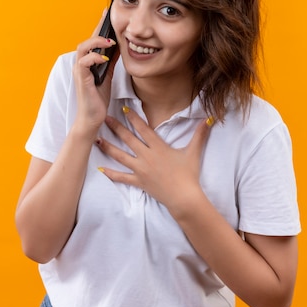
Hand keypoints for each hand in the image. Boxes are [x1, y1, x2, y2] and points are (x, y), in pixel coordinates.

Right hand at [72, 9, 118, 133]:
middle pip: (87, 39)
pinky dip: (94, 57)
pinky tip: (104, 58)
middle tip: (108, 16)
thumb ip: (111, 60)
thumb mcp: (108, 74)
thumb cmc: (98, 97)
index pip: (94, 40)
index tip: (108, 13)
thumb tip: (119, 45)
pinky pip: (84, 62)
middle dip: (98, 27)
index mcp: (88, 62)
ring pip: (83, 48)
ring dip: (96, 42)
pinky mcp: (81, 79)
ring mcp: (80, 71)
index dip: (100, 26)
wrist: (93, 117)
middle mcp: (81, 64)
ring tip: (110, 41)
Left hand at [96, 107, 212, 212]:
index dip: (134, 118)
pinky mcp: (138, 182)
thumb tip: (209, 119)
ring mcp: (141, 169)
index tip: (123, 109)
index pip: (144, 129)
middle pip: (128, 139)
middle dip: (115, 127)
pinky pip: (122, 177)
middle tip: (104, 118)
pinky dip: (111, 173)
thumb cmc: (189, 175)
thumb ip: (200, 134)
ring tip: (97, 139)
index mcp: (159, 147)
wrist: (183, 197)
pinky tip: (100, 169)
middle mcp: (147, 156)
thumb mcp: (193, 152)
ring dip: (108, 147)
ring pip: (120, 156)